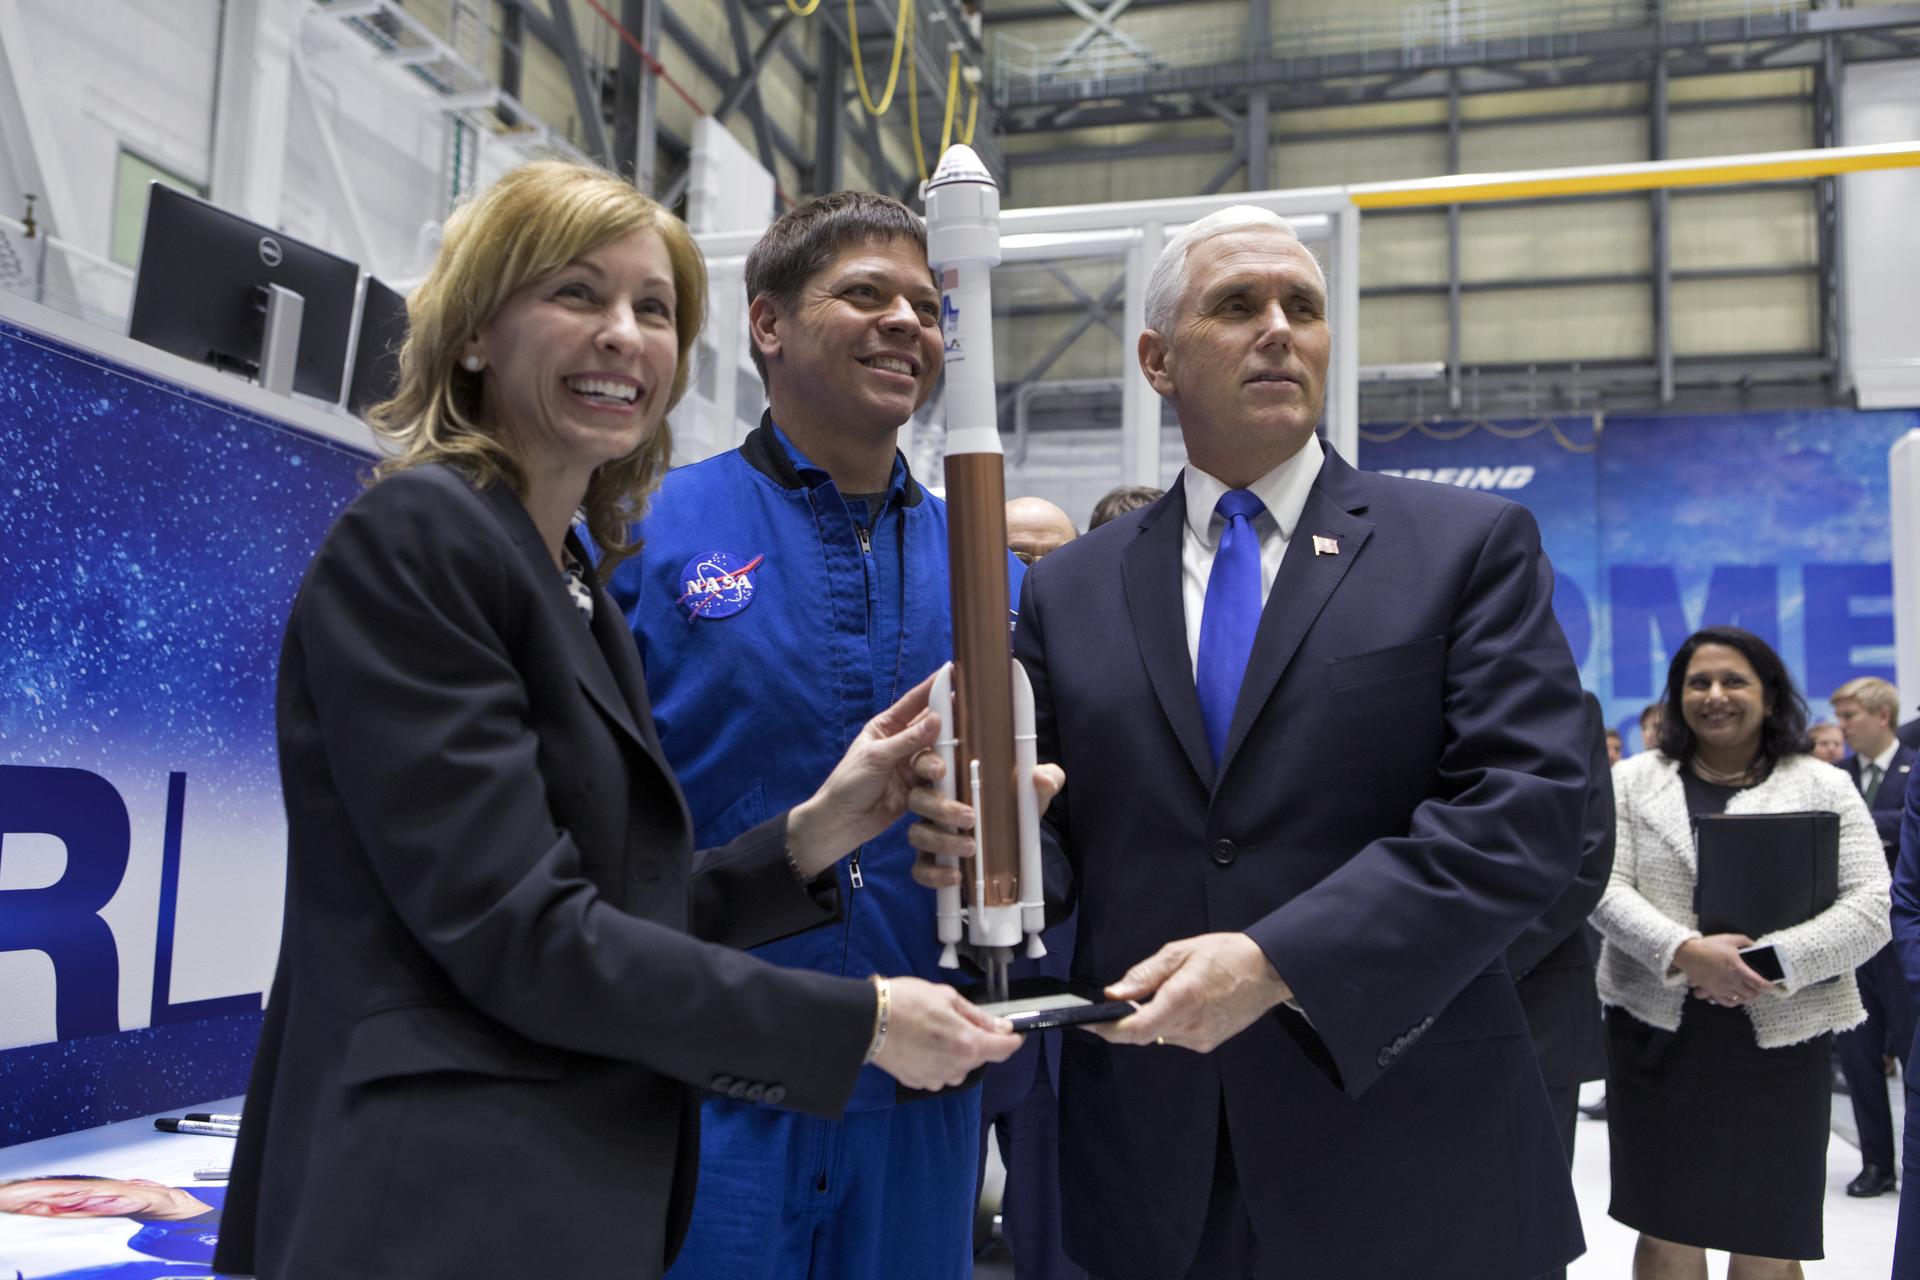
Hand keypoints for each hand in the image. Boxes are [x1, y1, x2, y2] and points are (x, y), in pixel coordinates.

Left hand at [786, 673, 941, 877]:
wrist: (841, 822)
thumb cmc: (848, 783)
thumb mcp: (876, 757)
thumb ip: (908, 739)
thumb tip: (936, 720)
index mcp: (886, 727)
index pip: (913, 702)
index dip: (932, 687)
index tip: (951, 673)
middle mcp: (901, 743)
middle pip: (930, 728)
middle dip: (943, 728)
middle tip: (958, 726)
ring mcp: (910, 766)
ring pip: (935, 755)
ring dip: (935, 762)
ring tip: (934, 772)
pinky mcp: (917, 788)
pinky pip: (935, 780)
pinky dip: (939, 781)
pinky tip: (943, 781)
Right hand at [870, 977, 1021, 1090]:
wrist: (868, 1020)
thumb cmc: (906, 1003)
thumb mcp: (948, 998)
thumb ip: (978, 1016)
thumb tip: (1001, 1026)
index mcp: (968, 1044)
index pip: (1003, 1049)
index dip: (1011, 1039)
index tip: (1013, 1033)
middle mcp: (956, 1067)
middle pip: (980, 1056)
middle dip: (976, 1039)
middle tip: (955, 1018)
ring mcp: (937, 1078)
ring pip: (959, 1066)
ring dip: (955, 1051)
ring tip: (934, 1030)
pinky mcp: (919, 1082)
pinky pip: (939, 1073)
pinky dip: (937, 1060)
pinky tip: (922, 1043)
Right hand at [906, 760, 1064, 889]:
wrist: (1018, 841)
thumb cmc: (1018, 804)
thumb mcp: (1035, 790)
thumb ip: (1046, 777)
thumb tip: (1040, 777)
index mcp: (951, 776)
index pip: (925, 761)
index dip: (926, 763)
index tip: (942, 770)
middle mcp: (933, 801)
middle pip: (917, 798)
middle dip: (941, 809)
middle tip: (971, 818)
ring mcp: (929, 831)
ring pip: (916, 834)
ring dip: (941, 842)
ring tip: (971, 848)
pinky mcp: (931, 860)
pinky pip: (920, 869)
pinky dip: (935, 874)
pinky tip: (956, 876)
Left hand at [1093, 933, 1290, 1052]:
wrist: (1267, 972)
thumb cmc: (1226, 955)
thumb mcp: (1180, 952)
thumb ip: (1144, 976)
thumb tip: (1113, 993)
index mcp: (1181, 999)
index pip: (1133, 1028)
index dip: (1105, 1028)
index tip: (1086, 1022)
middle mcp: (1189, 1025)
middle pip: (1141, 1034)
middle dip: (1124, 1019)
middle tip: (1118, 1000)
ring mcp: (1199, 1038)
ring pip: (1157, 1035)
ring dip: (1148, 1019)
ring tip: (1161, 992)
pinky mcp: (1207, 1043)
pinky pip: (1174, 1036)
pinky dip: (1167, 1022)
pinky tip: (1179, 1002)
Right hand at [1673, 933, 1770, 1006]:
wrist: (1688, 954)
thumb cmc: (1708, 946)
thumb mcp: (1729, 939)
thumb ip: (1746, 942)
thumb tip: (1756, 946)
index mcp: (1737, 968)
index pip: (1759, 983)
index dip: (1769, 987)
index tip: (1772, 986)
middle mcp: (1731, 981)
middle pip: (1752, 994)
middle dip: (1759, 991)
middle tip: (1760, 986)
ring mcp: (1722, 988)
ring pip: (1741, 999)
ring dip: (1748, 996)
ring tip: (1750, 991)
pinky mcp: (1713, 992)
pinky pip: (1728, 1003)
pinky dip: (1735, 1002)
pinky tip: (1736, 997)